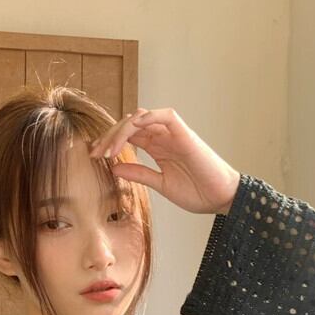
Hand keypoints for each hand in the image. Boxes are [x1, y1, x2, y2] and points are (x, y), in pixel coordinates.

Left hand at [88, 108, 240, 214]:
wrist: (221, 198)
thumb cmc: (197, 193)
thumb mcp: (161, 184)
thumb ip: (139, 173)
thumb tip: (114, 168)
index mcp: (158, 147)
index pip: (128, 135)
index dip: (109, 142)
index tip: (93, 156)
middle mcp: (164, 136)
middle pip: (130, 124)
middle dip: (109, 136)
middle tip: (93, 153)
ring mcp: (173, 133)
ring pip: (140, 118)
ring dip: (120, 131)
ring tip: (106, 150)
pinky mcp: (183, 132)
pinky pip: (161, 116)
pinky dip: (143, 120)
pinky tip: (128, 135)